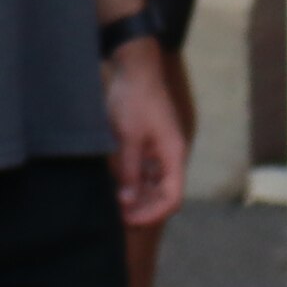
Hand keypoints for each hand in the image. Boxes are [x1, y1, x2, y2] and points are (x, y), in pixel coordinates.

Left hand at [106, 40, 187, 230]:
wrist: (133, 67)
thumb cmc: (134, 98)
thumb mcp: (128, 136)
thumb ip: (129, 170)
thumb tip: (128, 201)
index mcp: (173, 154)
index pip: (172, 198)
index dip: (152, 214)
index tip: (128, 219)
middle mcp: (170, 156)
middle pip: (163, 195)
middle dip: (142, 209)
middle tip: (116, 215)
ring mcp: (159, 151)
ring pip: (153, 186)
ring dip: (136, 197)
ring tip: (113, 203)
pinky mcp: (148, 145)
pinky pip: (144, 172)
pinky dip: (132, 183)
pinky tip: (114, 186)